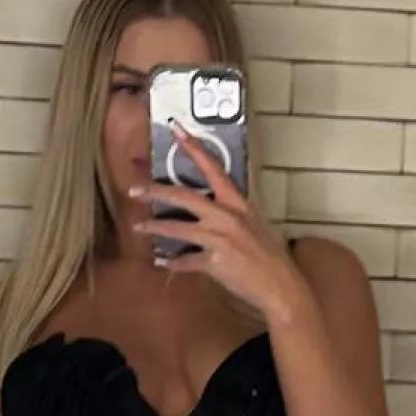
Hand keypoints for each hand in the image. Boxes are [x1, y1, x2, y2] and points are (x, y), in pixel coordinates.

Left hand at [131, 119, 301, 321]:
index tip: (175, 129)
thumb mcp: (254, 223)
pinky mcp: (214, 262)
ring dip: (154, 228)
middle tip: (134, 189)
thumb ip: (233, 212)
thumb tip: (213, 206)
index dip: (192, 147)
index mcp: (238, 203)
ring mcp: (220, 239)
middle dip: (156, 192)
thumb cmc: (269, 256)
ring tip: (138, 227)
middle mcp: (227, 216)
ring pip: (177, 229)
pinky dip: (174, 264)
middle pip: (184, 197)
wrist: (280, 286)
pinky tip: (165, 264)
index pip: (212, 168)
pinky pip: (185, 262)